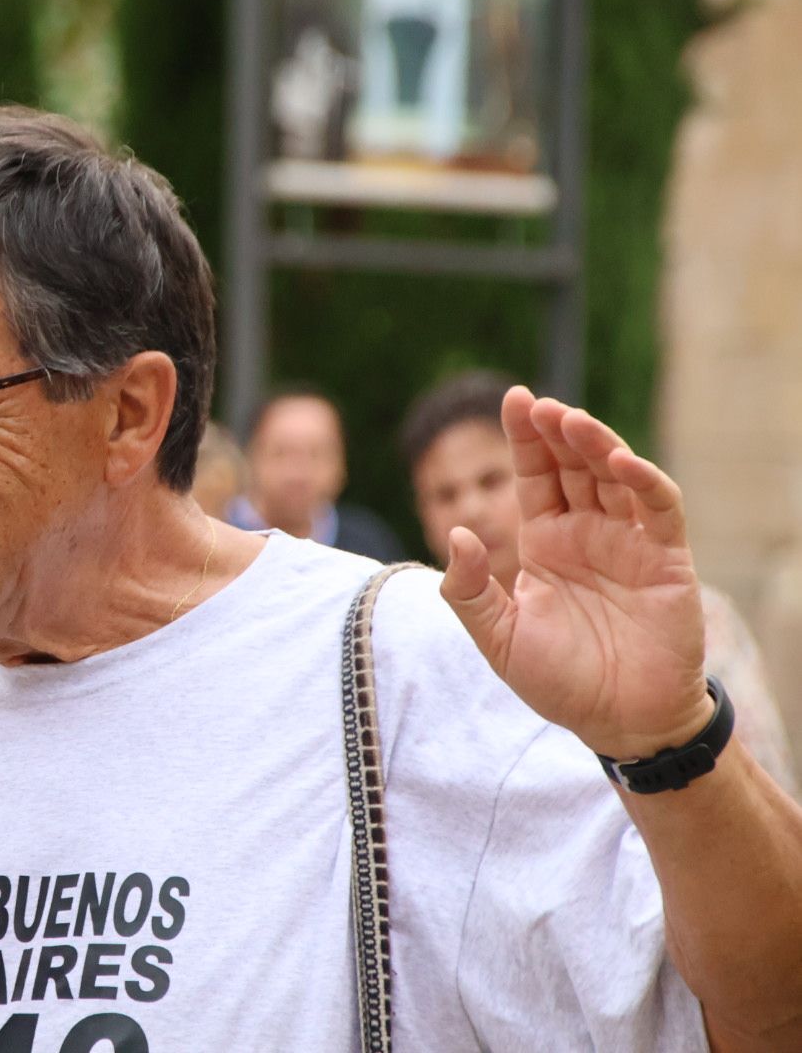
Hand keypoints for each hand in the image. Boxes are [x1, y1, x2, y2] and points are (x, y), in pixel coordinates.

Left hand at [440, 388, 710, 759]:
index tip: (514, 398)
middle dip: (557, 431)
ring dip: (596, 445)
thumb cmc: (560, 681)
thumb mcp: (499, 638)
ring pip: (614, 476)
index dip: (525, 438)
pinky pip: (659, 509)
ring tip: (570, 421)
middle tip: (538, 404)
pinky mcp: (667, 561)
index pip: (534, 475)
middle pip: (573, 465)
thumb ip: (469, 590)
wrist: (619, 723)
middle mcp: (586, 534)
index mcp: (544, 543)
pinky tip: (619, 463)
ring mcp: (629, 543)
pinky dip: (643, 481)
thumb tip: (455, 533)